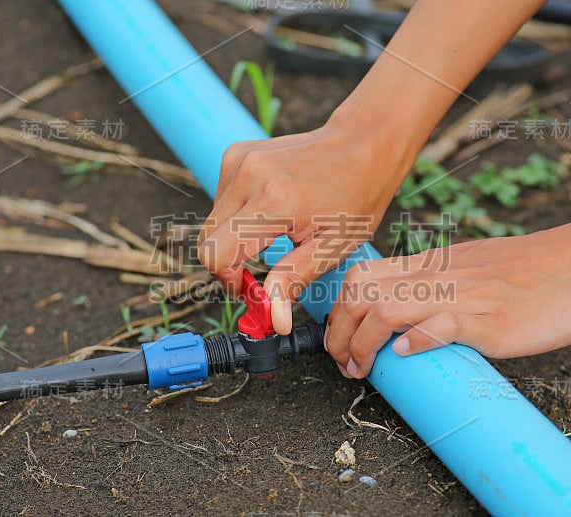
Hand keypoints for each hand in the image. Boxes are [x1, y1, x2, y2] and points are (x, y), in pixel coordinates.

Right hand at [198, 116, 409, 334]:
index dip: (228, 281)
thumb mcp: (333, 247)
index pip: (218, 253)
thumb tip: (273, 319)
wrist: (362, 144)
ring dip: (233, 240)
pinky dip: (235, 217)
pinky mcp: (236, 153)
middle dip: (228, 265)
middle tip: (262, 275)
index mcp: (275, 201)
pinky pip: (221, 200)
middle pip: (207, 240)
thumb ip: (295, 280)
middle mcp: (249, 175)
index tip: (252, 290)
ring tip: (271, 240)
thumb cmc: (356, 197)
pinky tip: (267, 215)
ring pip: (212, 222)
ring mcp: (240, 160)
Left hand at [324, 219, 570, 377]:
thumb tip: (420, 321)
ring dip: (361, 344)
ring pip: (383, 308)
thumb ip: (448, 287)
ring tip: (360, 370)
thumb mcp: (479, 271)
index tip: (341, 339)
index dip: (340, 309)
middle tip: (343, 363)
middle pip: (360, 292)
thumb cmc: (541, 272)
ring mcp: (461, 294)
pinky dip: (415, 340)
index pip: (365, 276)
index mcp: (436, 264)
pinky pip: (438, 323)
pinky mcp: (488, 318)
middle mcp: (440, 275)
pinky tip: (408, 356)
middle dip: (337, 331)